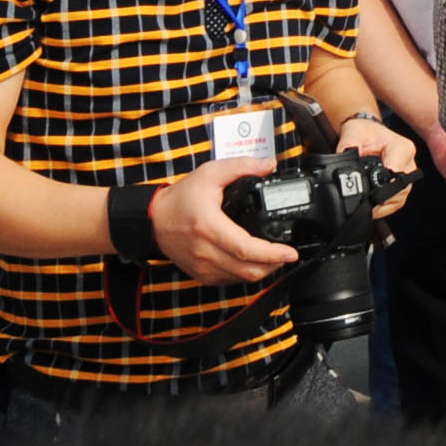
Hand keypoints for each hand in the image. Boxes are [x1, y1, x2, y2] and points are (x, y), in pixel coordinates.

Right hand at [149, 153, 297, 287]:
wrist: (155, 219)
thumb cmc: (181, 198)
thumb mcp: (210, 172)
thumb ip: (241, 166)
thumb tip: (269, 165)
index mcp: (209, 227)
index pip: (246, 249)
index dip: (272, 253)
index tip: (290, 252)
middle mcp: (205, 251)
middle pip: (248, 269)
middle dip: (274, 264)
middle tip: (288, 254)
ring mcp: (203, 267)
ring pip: (241, 278)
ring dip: (263, 271)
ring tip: (275, 257)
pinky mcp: (202, 275)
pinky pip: (230, 280)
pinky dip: (246, 273)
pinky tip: (255, 262)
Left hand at [334, 112, 417, 219]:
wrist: (368, 132)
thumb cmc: (365, 131)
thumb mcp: (354, 132)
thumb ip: (348, 146)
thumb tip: (342, 162)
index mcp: (402, 148)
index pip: (395, 175)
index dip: (379, 187)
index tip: (366, 193)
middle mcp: (409, 162)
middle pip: (399, 191)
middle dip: (378, 198)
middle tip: (361, 201)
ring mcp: (407, 175)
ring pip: (399, 199)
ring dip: (382, 204)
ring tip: (365, 203)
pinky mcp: (403, 184)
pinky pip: (397, 201)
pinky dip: (383, 206)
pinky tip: (371, 204)